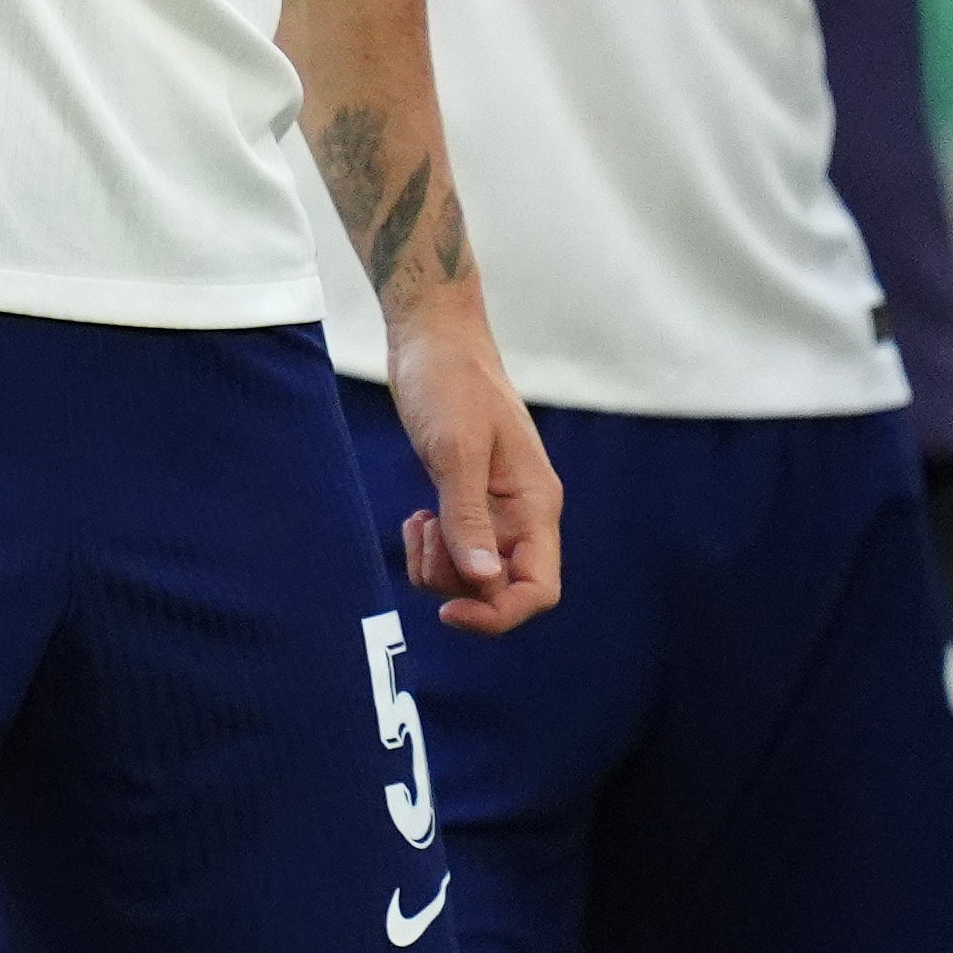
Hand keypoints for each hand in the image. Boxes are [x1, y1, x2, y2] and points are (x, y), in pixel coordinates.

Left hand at [389, 304, 562, 635]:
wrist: (432, 338)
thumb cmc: (448, 381)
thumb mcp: (455, 448)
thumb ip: (468, 516)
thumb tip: (483, 581)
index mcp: (535, 505)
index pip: (537, 589)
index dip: (499, 614)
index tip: (449, 613)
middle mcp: (522, 514)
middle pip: (501, 589)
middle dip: (456, 583)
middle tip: (422, 536)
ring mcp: (496, 508)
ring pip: (473, 574)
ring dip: (438, 564)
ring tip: (415, 523)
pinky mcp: (467, 498)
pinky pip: (455, 549)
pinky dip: (431, 547)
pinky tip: (415, 519)